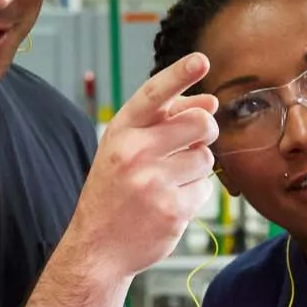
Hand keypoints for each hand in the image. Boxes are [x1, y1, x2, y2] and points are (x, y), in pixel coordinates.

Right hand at [65, 53, 218, 281]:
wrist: (97, 247)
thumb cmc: (113, 192)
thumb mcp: (124, 148)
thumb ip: (163, 122)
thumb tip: (209, 102)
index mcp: (121, 131)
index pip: (154, 95)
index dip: (179, 74)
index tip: (202, 59)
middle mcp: (135, 153)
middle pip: (200, 124)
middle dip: (205, 131)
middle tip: (193, 142)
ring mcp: (154, 182)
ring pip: (206, 157)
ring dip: (197, 168)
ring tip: (168, 181)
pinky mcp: (172, 209)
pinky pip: (205, 189)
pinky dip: (194, 194)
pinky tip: (169, 203)